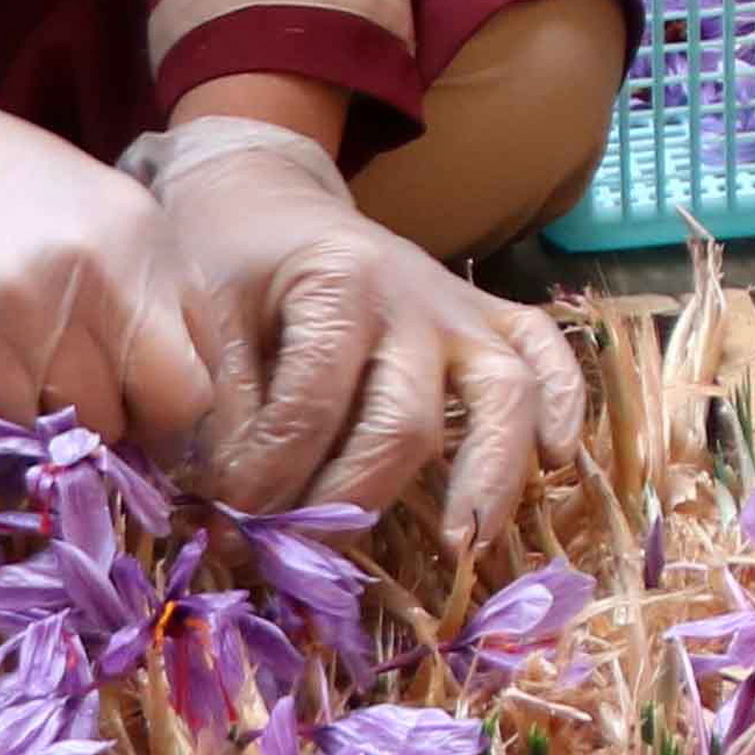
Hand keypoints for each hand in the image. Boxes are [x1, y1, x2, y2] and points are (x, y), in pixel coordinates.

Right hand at [0, 39, 217, 448]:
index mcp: (146, 234)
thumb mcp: (88, 210)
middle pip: (171, 402)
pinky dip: (2, 422)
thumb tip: (155, 382)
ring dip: (61, 426)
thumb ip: (133, 286)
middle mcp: (108, 270)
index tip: (140, 407)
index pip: (206, 355)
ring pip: (89, 425)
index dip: (175, 399)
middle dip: (138, 427)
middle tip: (94, 420)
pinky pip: (12, 425)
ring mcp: (38, 305)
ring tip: (24, 382)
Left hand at [135, 117, 583, 537]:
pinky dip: (565, 399)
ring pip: (502, 393)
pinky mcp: (487, 318)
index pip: (310, 407)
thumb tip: (233, 506)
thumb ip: (213, 408)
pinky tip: (560, 457)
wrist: (266, 200)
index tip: (225, 521)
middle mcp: (411, 294)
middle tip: (301, 554)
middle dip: (350, 500)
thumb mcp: (190, 320)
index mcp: (334, 283)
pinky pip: (545, 351)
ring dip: (489, 473)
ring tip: (462, 543)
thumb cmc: (223, 263)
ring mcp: (459, 309)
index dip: (265, 478)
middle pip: (404, 420)